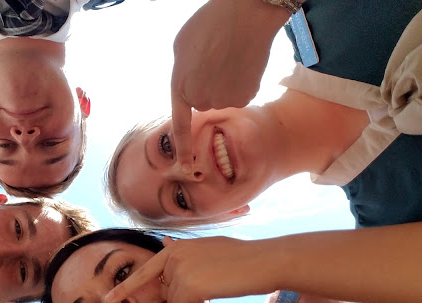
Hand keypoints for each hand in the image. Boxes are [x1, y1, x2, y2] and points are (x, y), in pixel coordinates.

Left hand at [105, 236, 275, 302]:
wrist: (261, 260)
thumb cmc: (240, 256)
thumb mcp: (207, 247)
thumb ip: (182, 250)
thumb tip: (164, 241)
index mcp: (174, 248)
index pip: (146, 271)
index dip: (125, 288)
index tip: (106, 300)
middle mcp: (171, 257)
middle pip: (165, 292)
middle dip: (183, 295)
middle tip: (210, 282)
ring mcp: (177, 271)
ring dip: (192, 301)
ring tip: (215, 284)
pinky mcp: (185, 286)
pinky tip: (214, 291)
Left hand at [171, 0, 290, 171]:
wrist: (245, 15)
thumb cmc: (209, 24)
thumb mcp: (182, 48)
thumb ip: (183, 74)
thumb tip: (191, 88)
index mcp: (180, 87)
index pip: (179, 125)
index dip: (182, 146)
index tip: (185, 164)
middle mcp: (201, 100)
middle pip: (205, 101)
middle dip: (208, 85)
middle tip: (215, 58)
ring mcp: (224, 100)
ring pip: (224, 97)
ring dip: (226, 82)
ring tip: (230, 56)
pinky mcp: (246, 96)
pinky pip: (241, 93)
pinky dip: (242, 81)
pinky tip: (243, 62)